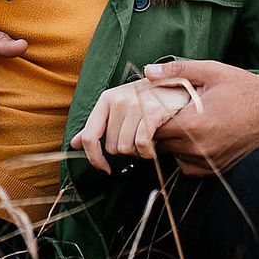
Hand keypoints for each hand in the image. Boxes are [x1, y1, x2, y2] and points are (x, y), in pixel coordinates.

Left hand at [70, 79, 196, 172]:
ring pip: (127, 148)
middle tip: (141, 137)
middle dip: (127, 150)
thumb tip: (74, 143)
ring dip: (139, 151)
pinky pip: (143, 146)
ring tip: (150, 138)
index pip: (89, 136)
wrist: (183, 89)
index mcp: (107, 99)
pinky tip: (155, 147)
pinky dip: (149, 153)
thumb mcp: (122, 106)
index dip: (94, 158)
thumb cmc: (153, 100)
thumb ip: (99, 125)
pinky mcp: (153, 112)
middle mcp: (118, 100)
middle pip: (112, 147)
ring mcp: (136, 105)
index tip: (103, 169)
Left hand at [139, 58, 258, 175]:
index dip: (148, 116)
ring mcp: (207, 161)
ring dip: (173, 141)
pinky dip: (186, 154)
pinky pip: (187, 166)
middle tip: (170, 112)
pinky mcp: (215, 170)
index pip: (151, 127)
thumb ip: (176, 71)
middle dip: (159, 127)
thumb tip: (148, 71)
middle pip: (159, 142)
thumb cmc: (244, 89)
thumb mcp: (211, 72)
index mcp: (193, 123)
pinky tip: (195, 138)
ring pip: (173, 155)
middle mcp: (197, 147)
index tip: (154, 106)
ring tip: (186, 123)